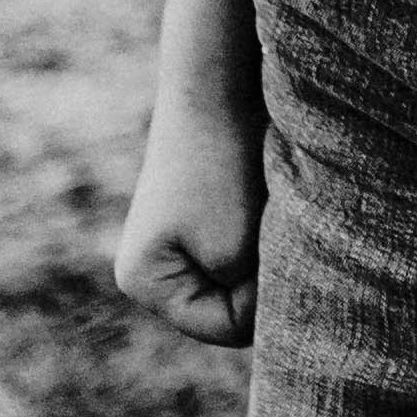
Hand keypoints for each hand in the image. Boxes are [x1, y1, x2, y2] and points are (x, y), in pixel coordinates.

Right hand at [117, 74, 262, 347]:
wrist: (219, 88)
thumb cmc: (225, 171)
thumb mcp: (237, 252)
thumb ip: (249, 302)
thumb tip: (273, 322)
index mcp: (143, 284)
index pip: (225, 327)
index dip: (263, 300)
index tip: (269, 246)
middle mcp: (152, 268)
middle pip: (233, 306)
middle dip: (264, 279)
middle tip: (273, 229)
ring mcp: (177, 241)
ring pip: (247, 276)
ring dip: (269, 252)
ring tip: (266, 208)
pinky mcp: (205, 216)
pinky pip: (250, 245)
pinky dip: (267, 230)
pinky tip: (266, 198)